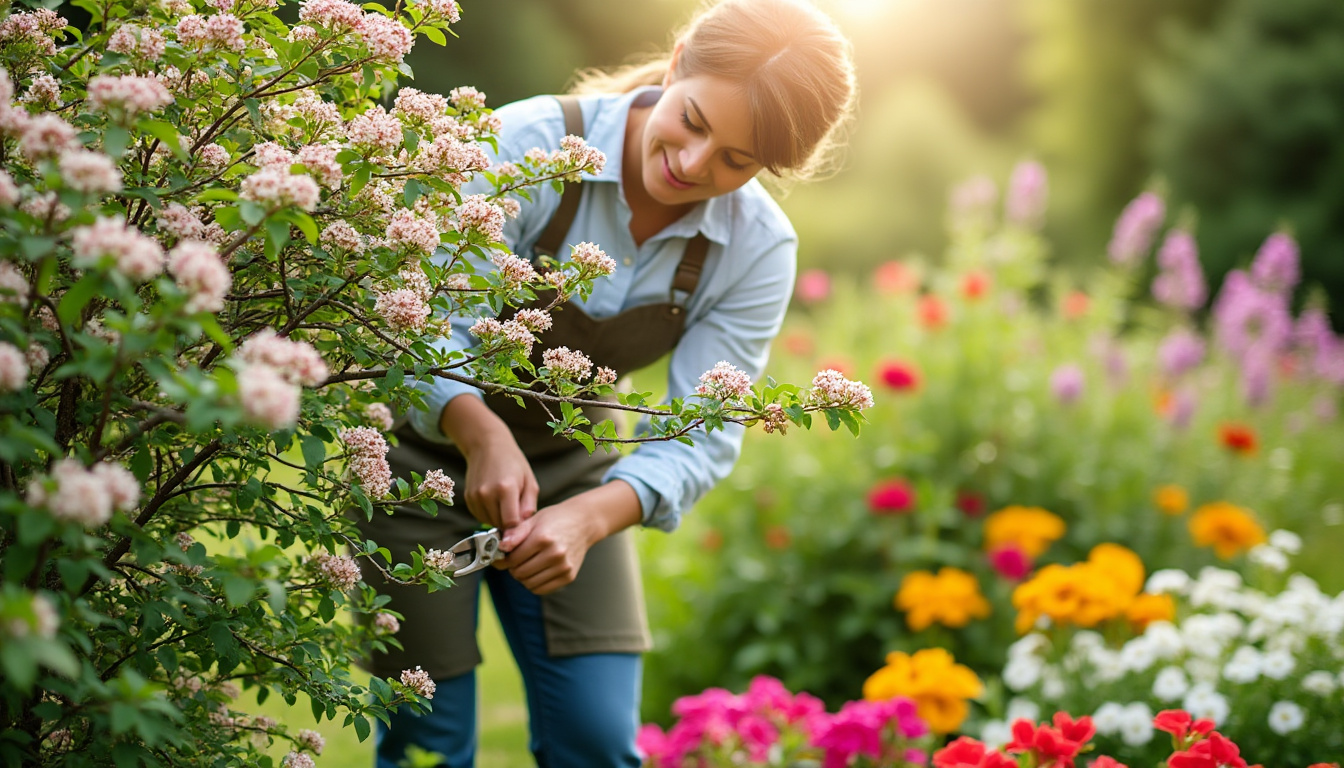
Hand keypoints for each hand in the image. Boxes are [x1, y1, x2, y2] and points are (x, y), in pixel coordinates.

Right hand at [461, 435, 538, 530]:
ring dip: (499, 519)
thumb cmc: (513, 463)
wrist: (487, 446)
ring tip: (505, 502)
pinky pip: (480, 516)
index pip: (511, 523)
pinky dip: (489, 514)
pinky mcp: (468, 498)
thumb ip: (529, 506)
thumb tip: (524, 525)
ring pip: (489, 522)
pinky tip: (495, 500)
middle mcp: (487, 494)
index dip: (519, 525)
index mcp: (505, 488)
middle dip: (509, 522)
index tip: (523, 519)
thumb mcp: (530, 481)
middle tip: (516, 507)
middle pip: (500, 524)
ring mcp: (475, 497)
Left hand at [498, 480, 642, 593]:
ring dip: (523, 577)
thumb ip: (515, 534)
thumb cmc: (556, 519)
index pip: (513, 559)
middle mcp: (555, 554)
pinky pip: (542, 589)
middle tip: (516, 560)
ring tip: (526, 565)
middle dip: (513, 568)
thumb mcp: (534, 520)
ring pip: (529, 584)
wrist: (584, 523)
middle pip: (520, 573)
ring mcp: (563, 567)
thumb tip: (501, 548)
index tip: (504, 556)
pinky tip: (536, 572)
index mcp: (543, 538)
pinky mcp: (569, 576)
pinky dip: (534, 584)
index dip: (505, 559)